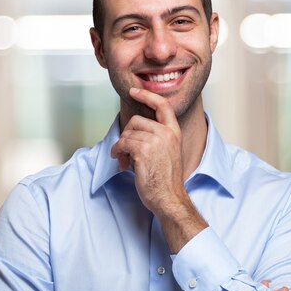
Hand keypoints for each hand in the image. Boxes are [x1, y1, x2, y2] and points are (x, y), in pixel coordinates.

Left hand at [111, 87, 184, 214]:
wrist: (169, 198)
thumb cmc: (166, 180)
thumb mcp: (168, 152)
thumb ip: (157, 137)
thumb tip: (134, 131)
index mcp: (174, 132)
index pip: (163, 105)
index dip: (147, 95)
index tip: (134, 92)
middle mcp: (167, 134)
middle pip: (136, 120)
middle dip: (127, 134)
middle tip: (125, 151)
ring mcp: (156, 141)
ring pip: (127, 133)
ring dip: (120, 147)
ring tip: (124, 160)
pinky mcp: (144, 151)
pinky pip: (122, 144)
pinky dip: (116, 153)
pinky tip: (120, 163)